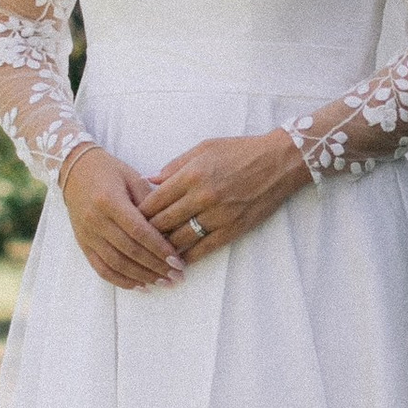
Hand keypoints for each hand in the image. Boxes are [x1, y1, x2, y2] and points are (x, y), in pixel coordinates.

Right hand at [59, 143, 184, 290]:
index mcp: (109, 201)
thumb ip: (150, 201)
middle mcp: (96, 220)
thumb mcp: (132, 177)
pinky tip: (140, 286)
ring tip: (163, 283)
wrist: (74, 170)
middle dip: (155, 267)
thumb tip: (170, 228)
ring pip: (116, 264)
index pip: (139, 231)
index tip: (178, 261)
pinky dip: (121, 280)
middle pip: (129, 251)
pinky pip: (101, 268)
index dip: (159, 249)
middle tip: (177, 277)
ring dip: (142, 277)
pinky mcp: (83, 243)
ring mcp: (87, 234)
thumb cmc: (109, 171)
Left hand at [142, 128, 307, 265]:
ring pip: (180, 239)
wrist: (279, 162)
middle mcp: (203, 196)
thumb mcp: (204, 148)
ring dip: (164, 247)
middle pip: (163, 222)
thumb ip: (174, 166)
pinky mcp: (233, 229)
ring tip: (152, 252)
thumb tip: (149, 181)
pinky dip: (188, 256)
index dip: (138, 213)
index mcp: (192, 174)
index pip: (155, 201)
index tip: (128, 219)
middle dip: (146, 233)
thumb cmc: (240, 151)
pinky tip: (177, 259)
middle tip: (134, 240)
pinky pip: (203, 248)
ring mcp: (219, 215)